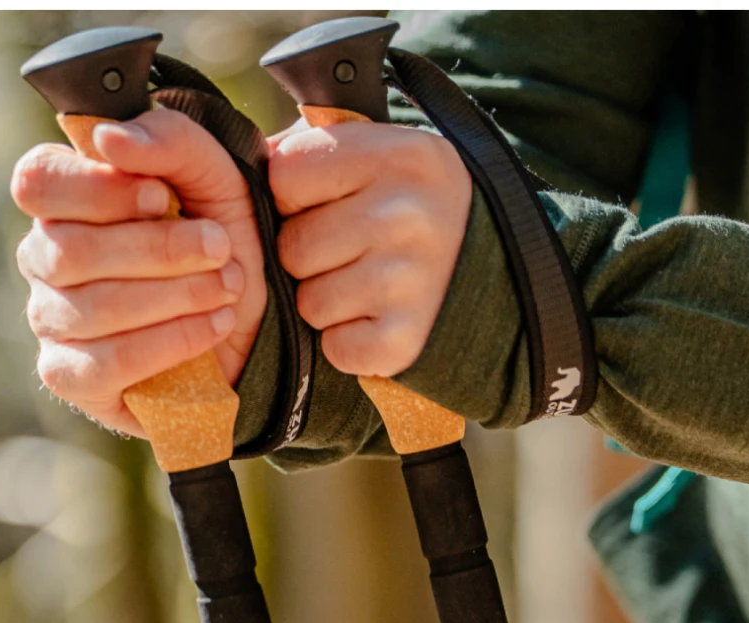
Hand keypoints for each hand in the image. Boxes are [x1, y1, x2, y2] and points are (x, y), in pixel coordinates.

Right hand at [11, 107, 268, 436]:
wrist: (259, 331)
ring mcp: (51, 321)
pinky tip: (212, 328)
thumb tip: (106, 138)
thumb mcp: (216, 180)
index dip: (100, 191)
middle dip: (160, 249)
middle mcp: (43, 257)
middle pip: (70, 250)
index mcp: (62, 200)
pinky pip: (107, 362)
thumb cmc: (223, 248)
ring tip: (227, 289)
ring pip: (92, 307)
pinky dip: (170, 342)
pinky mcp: (71, 378)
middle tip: (221, 249)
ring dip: (175, 296)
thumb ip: (170, 141)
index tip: (163, 197)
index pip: (38, 182)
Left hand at [269, 120, 471, 377]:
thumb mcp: (385, 156)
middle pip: (293, 246)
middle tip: (352, 254)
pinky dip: (350, 343)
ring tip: (368, 288)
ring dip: (329, 302)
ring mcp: (408, 280)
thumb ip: (316, 148)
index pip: (285, 175)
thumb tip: (246, 162)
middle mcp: (406, 214)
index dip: (292, 196)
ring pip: (309, 302)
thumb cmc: (417, 211)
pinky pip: (336, 347)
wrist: (502, 278)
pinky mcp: (405, 339)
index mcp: (398, 154)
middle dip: (310, 256)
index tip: (323, 204)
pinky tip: (379, 321)